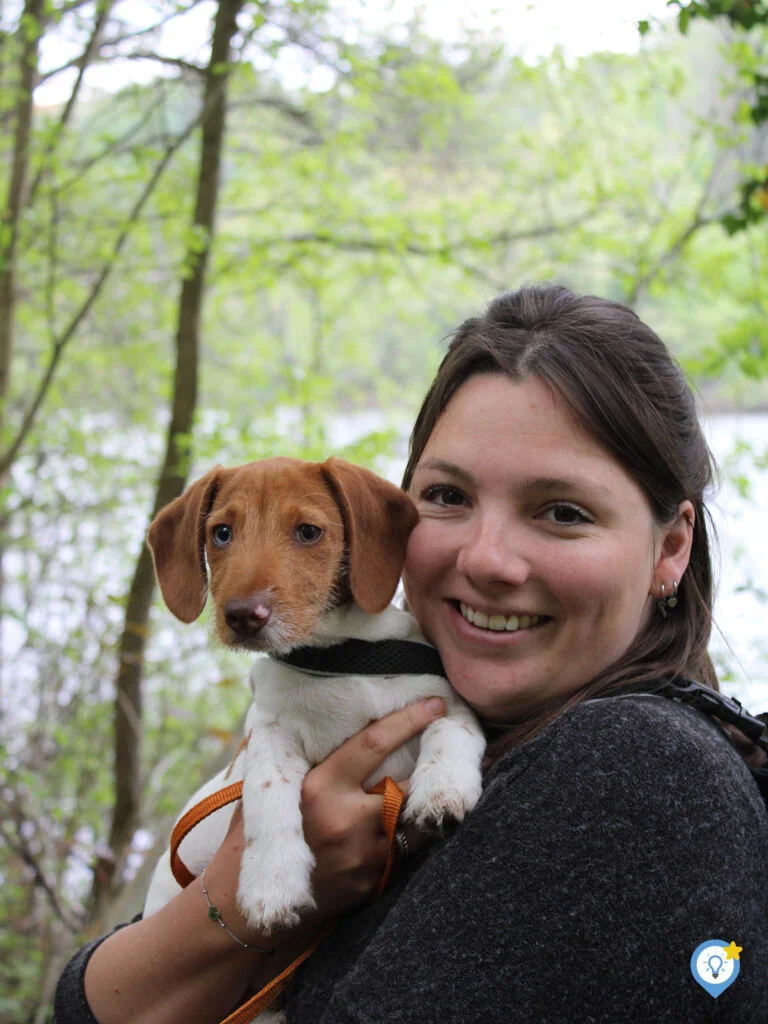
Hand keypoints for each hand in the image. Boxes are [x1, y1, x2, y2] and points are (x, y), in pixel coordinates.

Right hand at [202, 696, 444, 943]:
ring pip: (412, 821)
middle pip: (405, 785)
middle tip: (440, 752)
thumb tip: (306, 719)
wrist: (249, 909)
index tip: (434, 704)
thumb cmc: (259, 837)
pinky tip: (403, 828)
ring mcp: (363, 856)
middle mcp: (345, 820)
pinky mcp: (373, 882)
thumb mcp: (271, 791)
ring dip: (417, 807)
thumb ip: (294, 759)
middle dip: (423, 771)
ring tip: (430, 792)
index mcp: (320, 788)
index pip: (373, 744)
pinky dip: (406, 837)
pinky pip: (404, 852)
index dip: (408, 720)